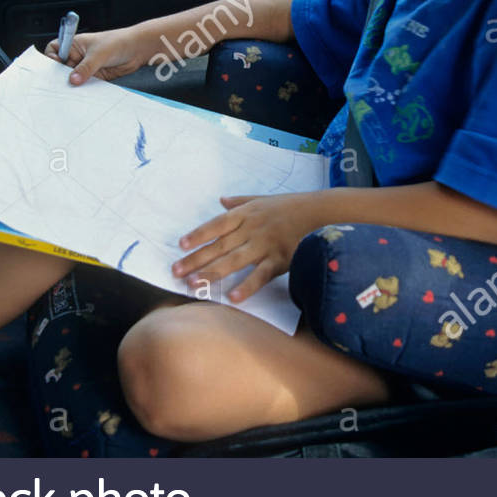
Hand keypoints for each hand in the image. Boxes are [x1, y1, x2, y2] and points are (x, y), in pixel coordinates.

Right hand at [43, 26, 155, 84]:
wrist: (137, 49)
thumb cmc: (118, 42)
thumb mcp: (99, 54)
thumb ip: (85, 68)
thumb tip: (73, 79)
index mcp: (74, 44)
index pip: (54, 51)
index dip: (51, 59)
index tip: (54, 69)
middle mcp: (78, 56)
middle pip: (62, 68)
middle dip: (61, 76)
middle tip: (62, 83)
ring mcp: (85, 67)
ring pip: (73, 78)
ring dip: (73, 84)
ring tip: (74, 89)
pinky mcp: (94, 76)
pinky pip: (85, 84)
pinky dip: (83, 89)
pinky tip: (84, 92)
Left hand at [172, 194, 315, 302]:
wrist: (320, 212)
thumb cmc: (289, 206)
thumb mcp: (262, 199)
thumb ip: (240, 202)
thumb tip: (221, 200)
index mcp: (246, 214)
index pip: (216, 225)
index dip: (198, 234)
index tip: (181, 245)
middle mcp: (252, 229)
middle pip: (219, 245)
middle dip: (196, 258)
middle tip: (176, 271)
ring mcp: (265, 245)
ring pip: (234, 260)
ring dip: (212, 273)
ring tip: (193, 284)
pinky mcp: (280, 260)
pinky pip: (261, 275)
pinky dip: (247, 286)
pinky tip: (232, 297)